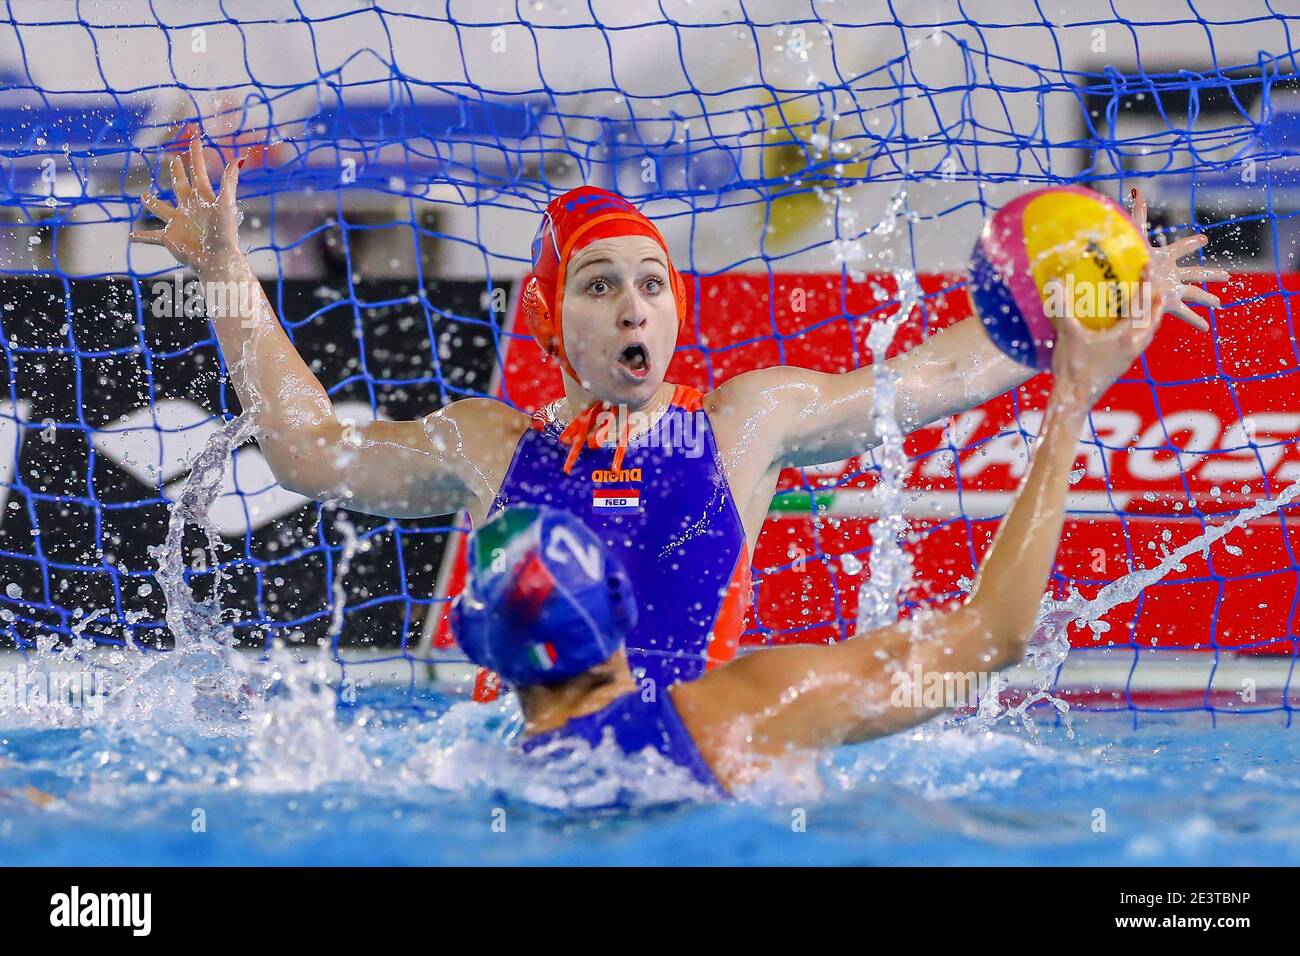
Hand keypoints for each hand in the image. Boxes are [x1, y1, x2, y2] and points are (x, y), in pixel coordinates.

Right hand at [129, 134, 242, 272]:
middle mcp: (189, 208)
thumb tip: (238, 159)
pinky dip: (141, 237)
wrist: (217, 259)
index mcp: (202, 198)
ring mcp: (178, 222)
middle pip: (180, 185)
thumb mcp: (226, 204)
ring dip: (151, 203)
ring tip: (143, 197)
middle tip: (172, 160)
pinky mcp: (169, 238)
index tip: (194, 139)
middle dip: (176, 172)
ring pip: (161, 208)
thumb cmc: (224, 233)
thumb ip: (229, 182)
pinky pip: (151, 237)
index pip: (197, 171)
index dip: (196, 155)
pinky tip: (130, 237)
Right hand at [1050, 292, 1164, 409]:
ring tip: (1153, 308)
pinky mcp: (1123, 365)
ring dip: (1153, 319)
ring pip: (1149, 334)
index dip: (1145, 284)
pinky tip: (1131, 332)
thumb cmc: (1073, 367)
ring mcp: (1129, 357)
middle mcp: (1132, 346)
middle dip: (1157, 303)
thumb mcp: (1067, 334)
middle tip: (1159, 287)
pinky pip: (1140, 343)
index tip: (1148, 267)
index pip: (1139, 305)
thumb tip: (1055, 281)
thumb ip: (1063, 307)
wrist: (1075, 399)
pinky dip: (1142, 332)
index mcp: (1124, 336)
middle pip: (1152, 320)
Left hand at [1129, 186, 1228, 331]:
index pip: (1180, 248)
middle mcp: (1171, 274)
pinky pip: (1186, 313)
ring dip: (1207, 298)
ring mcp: (1171, 289)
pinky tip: (1206, 329)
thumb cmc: (1128, 260)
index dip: (1191, 243)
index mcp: (1164, 258)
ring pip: (1196, 293)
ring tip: (1219, 304)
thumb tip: (1136, 189)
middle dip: (1210, 274)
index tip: (1204, 239)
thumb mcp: (1136, 236)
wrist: (1120, 285)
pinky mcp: (1168, 303)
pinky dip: (1196, 320)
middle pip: (1196, 273)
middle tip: (1227, 276)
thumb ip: (1138, 214)